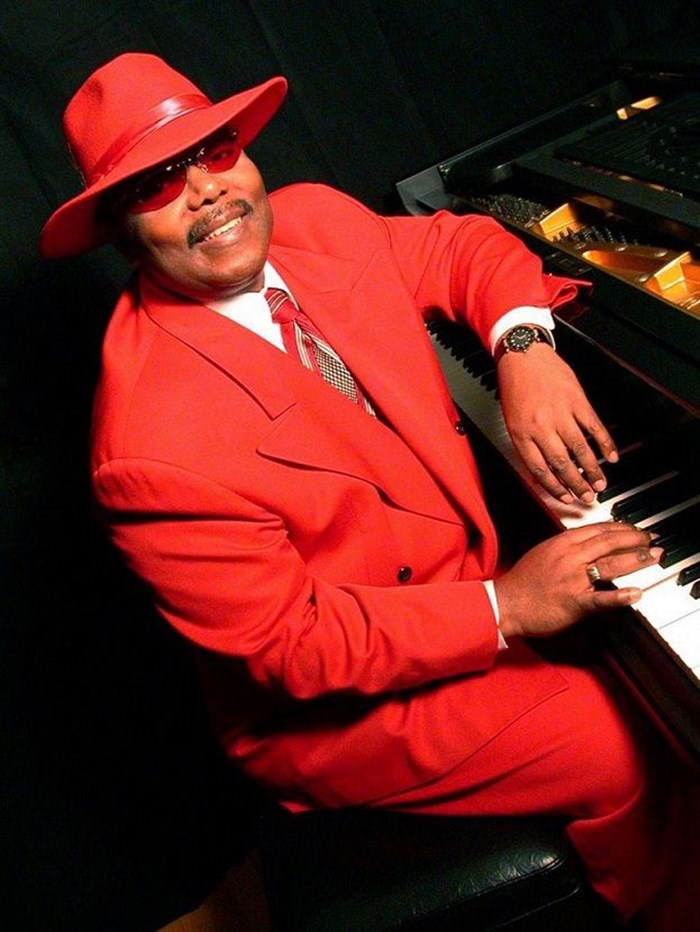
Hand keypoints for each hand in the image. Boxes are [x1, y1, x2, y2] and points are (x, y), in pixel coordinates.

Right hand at [494, 522, 661, 638]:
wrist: (505, 603)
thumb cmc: (521, 582)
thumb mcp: (542, 553)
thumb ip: (566, 547)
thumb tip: (587, 545)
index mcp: (561, 543)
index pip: (598, 529)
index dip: (621, 528)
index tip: (635, 530)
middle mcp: (569, 557)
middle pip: (609, 542)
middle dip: (635, 539)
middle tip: (650, 540)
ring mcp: (572, 579)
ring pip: (610, 564)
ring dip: (636, 559)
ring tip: (652, 557)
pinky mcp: (574, 602)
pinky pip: (601, 598)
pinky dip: (620, 596)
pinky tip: (635, 594)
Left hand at [497, 344, 617, 502]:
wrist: (523, 355)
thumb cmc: (515, 387)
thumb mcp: (512, 420)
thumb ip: (527, 444)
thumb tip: (542, 471)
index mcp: (521, 433)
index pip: (539, 469)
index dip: (554, 488)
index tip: (565, 497)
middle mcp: (541, 426)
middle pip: (562, 464)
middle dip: (577, 484)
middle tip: (588, 496)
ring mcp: (561, 413)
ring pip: (580, 449)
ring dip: (593, 470)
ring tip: (600, 483)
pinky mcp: (577, 401)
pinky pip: (594, 427)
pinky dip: (605, 443)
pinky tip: (611, 456)